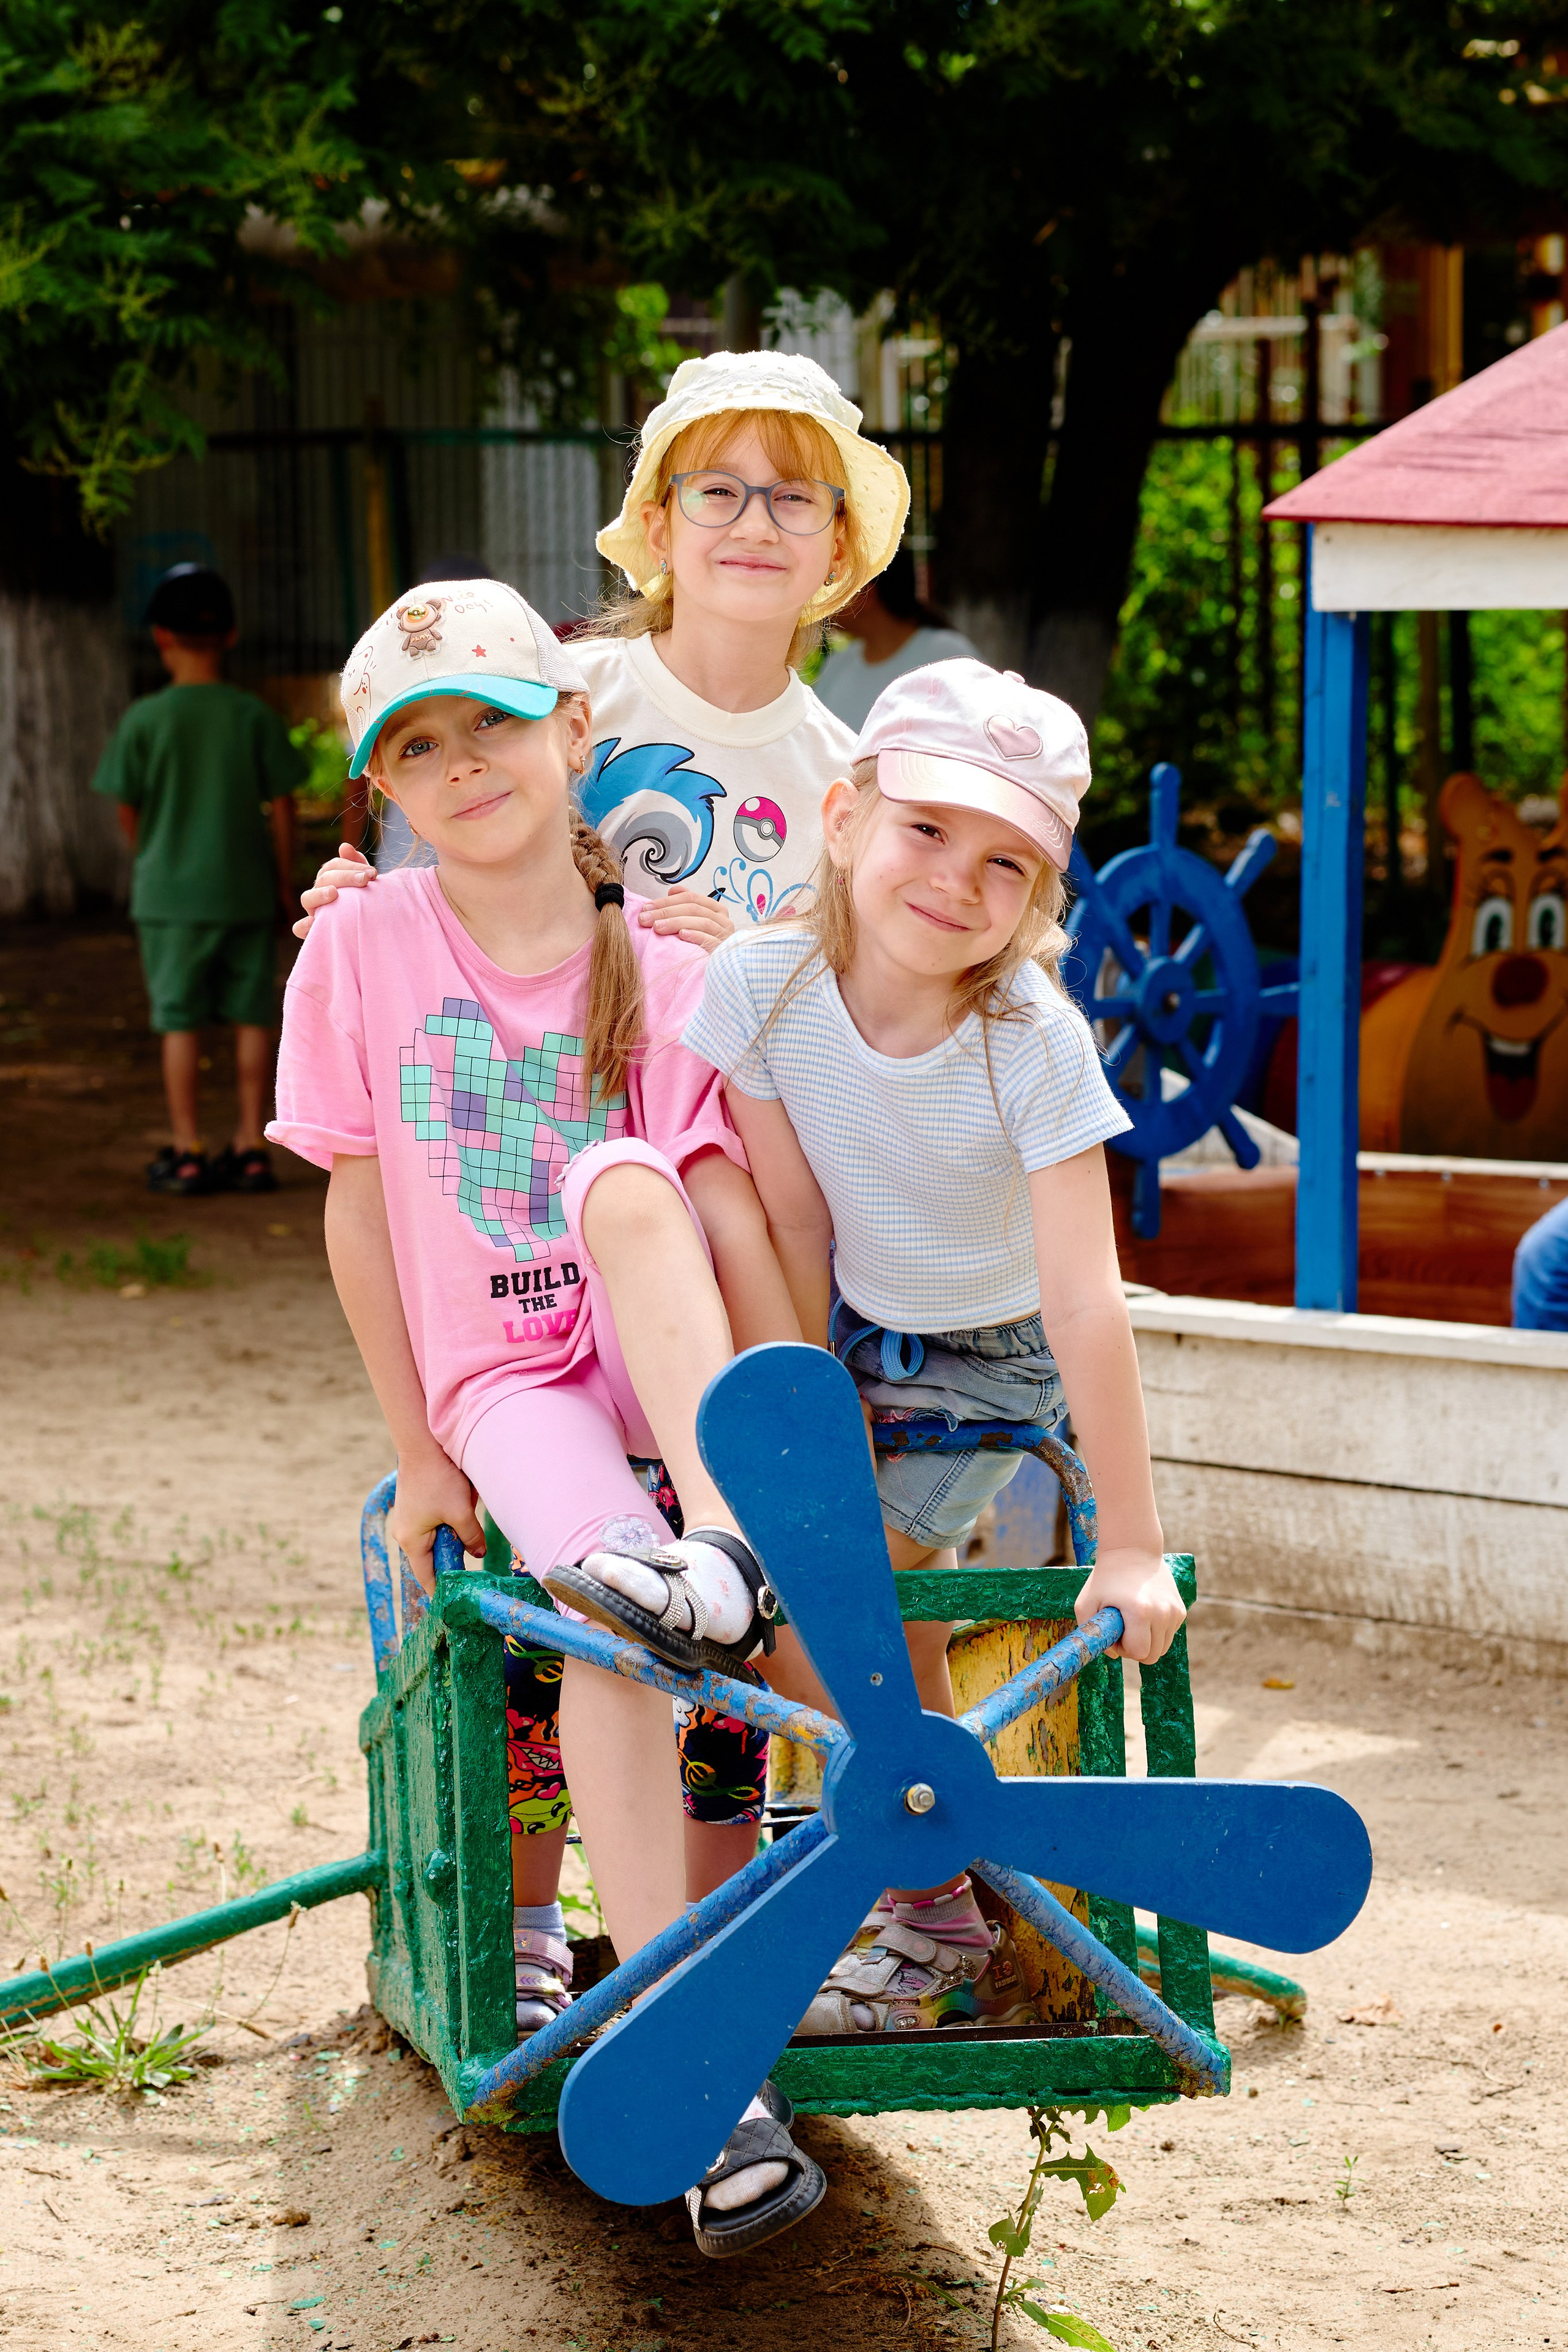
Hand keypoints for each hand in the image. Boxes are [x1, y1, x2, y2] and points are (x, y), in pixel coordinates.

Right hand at [291, 842, 375, 940]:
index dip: (351, 866)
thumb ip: (357, 865)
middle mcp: (319, 893)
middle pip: (323, 879)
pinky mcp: (312, 931)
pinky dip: (304, 925)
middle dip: (345, 877)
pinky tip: (315, 921)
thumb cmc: (367, 901)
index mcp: (329, 879)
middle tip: (365, 880)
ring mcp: (314, 911)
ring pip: (307, 898)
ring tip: (334, 893)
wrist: (373, 926)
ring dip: (319, 894)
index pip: (333, 866)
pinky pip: (299, 928)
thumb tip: (344, 846)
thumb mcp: (365, 882)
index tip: (373, 873)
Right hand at [388, 1443, 485, 1595]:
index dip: (441, 1591)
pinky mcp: (415, 1506)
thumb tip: (478, 1555)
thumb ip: (470, 1537)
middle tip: (473, 1569)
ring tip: (467, 1528)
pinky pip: (433, 1526)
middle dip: (451, 1561)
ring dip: (451, 1539)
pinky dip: (447, 1525)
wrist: (422, 1443)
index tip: (455, 1603)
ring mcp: (408, 1519)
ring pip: (434, 1540)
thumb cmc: (439, 1478)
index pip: (427, 1577)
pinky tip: (460, 1510)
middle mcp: (404, 1533)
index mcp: (411, 1541)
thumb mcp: (461, 1512)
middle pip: (431, 1559)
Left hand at [637, 888, 734, 951]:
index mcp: (715, 909)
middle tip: (644, 919)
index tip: (645, 908)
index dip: (666, 901)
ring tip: (657, 927)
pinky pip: (709, 939)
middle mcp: (723, 919)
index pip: (690, 897)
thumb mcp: (691, 923)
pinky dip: (695, 935)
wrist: (720, 972)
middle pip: (693, 908)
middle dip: (666, 912)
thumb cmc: (700, 946)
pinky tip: (681, 935)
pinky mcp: (723, 950)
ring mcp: (724, 934)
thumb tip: (672, 890)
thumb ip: (683, 906)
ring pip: (701, 922)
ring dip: (676, 923)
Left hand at [1075, 1548, 1185, 1664]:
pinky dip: (1156, 1632)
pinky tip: (1145, 1613)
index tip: (1114, 1633)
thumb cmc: (1106, 1577)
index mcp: (1140, 1612)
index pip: (1138, 1653)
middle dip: (1135, 1649)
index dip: (1123, 1649)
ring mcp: (1174, 1611)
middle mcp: (1162, 1613)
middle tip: (1123, 1630)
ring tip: (1133, 1621)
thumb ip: (1091, 1632)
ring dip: (1147, 1642)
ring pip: (1162, 1648)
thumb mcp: (1086, 1602)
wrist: (1133, 1549)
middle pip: (1152, 1656)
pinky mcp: (1180, 1609)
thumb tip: (1112, 1654)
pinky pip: (1168, 1635)